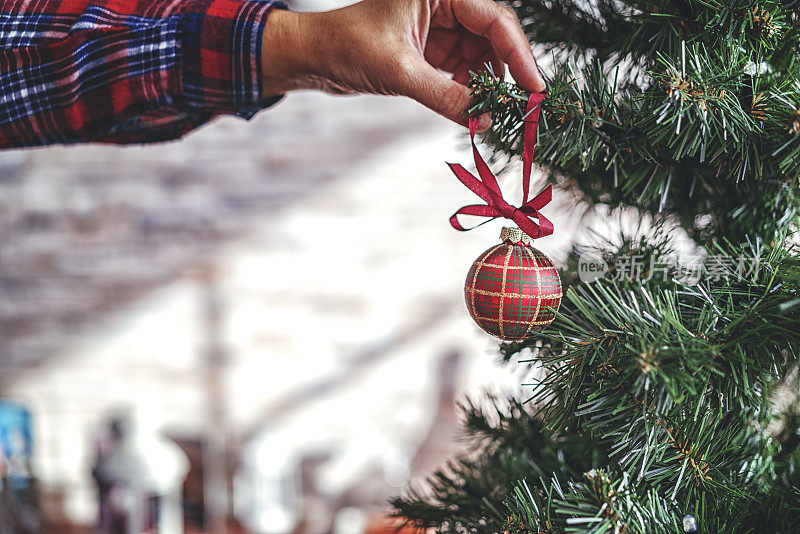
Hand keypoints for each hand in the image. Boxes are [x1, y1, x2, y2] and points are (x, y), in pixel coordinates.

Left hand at [261, 0, 544, 129]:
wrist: (315, 57)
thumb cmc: (346, 46)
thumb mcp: (399, 72)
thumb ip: (445, 96)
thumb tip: (486, 121)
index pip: (495, 19)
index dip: (520, 55)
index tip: (535, 89)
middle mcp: (446, 3)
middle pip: (495, 36)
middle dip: (507, 72)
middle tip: (523, 108)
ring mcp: (441, 26)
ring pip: (482, 55)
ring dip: (489, 84)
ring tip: (494, 112)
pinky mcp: (434, 48)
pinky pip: (465, 69)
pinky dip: (471, 89)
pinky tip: (474, 107)